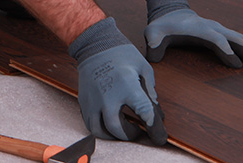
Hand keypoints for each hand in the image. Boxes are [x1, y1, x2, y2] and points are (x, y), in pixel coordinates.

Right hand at [70, 18, 166, 144]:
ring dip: (112, 136)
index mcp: (127, 86)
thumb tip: (154, 109)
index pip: (144, 113)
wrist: (95, 44)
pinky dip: (100, 129)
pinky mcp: (84, 101)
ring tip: (121, 132)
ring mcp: (93, 101)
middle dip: (130, 135)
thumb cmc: (121, 54)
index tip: (158, 135)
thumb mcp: (143, 67)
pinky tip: (108, 125)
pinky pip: (90, 123)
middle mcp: (108, 97)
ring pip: (100, 131)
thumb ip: (150, 90)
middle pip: (117, 129)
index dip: (154, 127)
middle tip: (137, 132)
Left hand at [144, 10, 242, 67]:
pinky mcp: (222, 32)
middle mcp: (213, 28)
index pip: (215, 40)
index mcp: (199, 29)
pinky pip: (240, 39)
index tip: (236, 64)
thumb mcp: (153, 34)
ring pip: (240, 38)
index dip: (225, 51)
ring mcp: (219, 29)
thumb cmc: (162, 27)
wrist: (171, 14)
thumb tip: (152, 57)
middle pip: (233, 39)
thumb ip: (153, 45)